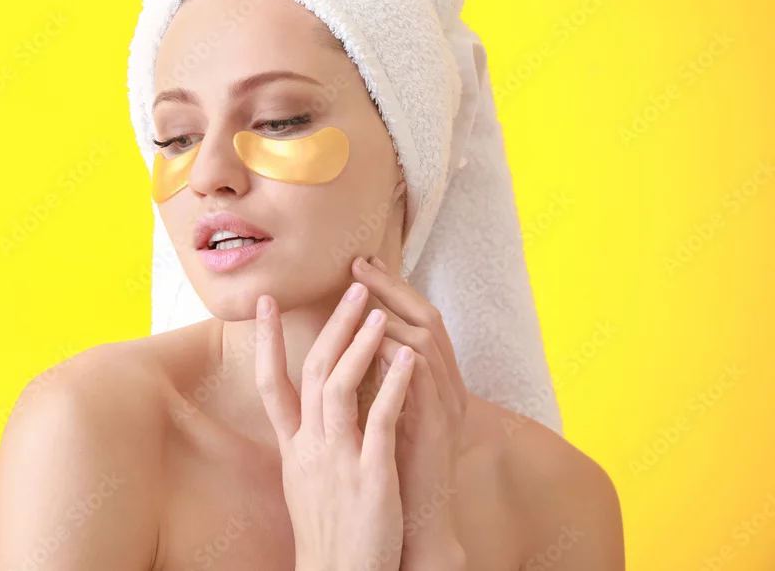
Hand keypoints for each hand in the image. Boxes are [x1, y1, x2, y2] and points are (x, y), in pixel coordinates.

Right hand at [255, 282, 415, 570]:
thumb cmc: (328, 532)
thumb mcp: (306, 482)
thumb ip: (307, 442)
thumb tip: (310, 409)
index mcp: (293, 448)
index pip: (270, 384)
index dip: (266, 341)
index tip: (266, 303)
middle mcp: (309, 447)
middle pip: (312, 372)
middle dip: (331, 327)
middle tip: (350, 289)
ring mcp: (337, 459)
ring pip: (340, 387)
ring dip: (359, 343)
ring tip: (376, 311)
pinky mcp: (369, 475)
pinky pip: (379, 420)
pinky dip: (392, 384)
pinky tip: (408, 357)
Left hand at [352, 256, 468, 569]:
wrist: (414, 529)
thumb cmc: (391, 471)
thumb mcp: (382, 415)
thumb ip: (374, 380)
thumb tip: (346, 343)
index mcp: (432, 383)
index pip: (417, 320)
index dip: (391, 289)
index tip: (361, 266)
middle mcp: (446, 387)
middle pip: (427, 318)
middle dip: (392, 287)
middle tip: (359, 263)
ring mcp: (446, 406)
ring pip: (427, 340)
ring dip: (393, 312)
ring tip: (361, 291)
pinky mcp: (437, 428)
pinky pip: (422, 378)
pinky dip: (397, 354)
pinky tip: (370, 339)